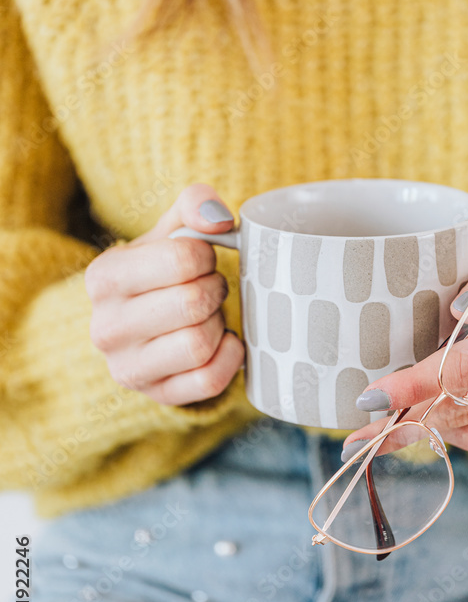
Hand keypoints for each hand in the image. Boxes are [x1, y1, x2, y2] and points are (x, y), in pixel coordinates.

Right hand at [84, 183, 244, 405]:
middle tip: (212, 286)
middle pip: (193, 304)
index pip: (181, 260)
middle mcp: (105, 328)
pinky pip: (210, 380)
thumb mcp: (170, 232)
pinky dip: (230, 357)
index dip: (207, 255)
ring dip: (219, 323)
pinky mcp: (157, 396)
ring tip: (210, 314)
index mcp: (104, 278)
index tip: (203, 258)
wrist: (145, 326)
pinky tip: (223, 342)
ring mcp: (128, 369)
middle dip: (215, 289)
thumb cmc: (162, 273)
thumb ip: (195, 205)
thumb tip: (218, 219)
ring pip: (199, 345)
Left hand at [342, 240, 467, 455]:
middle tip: (358, 436)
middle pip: (463, 407)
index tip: (370, 399)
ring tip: (384, 430)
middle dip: (404, 421)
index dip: (414, 384)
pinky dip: (457, 430)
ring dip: (424, 430)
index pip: (467, 363)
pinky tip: (435, 415)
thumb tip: (460, 311)